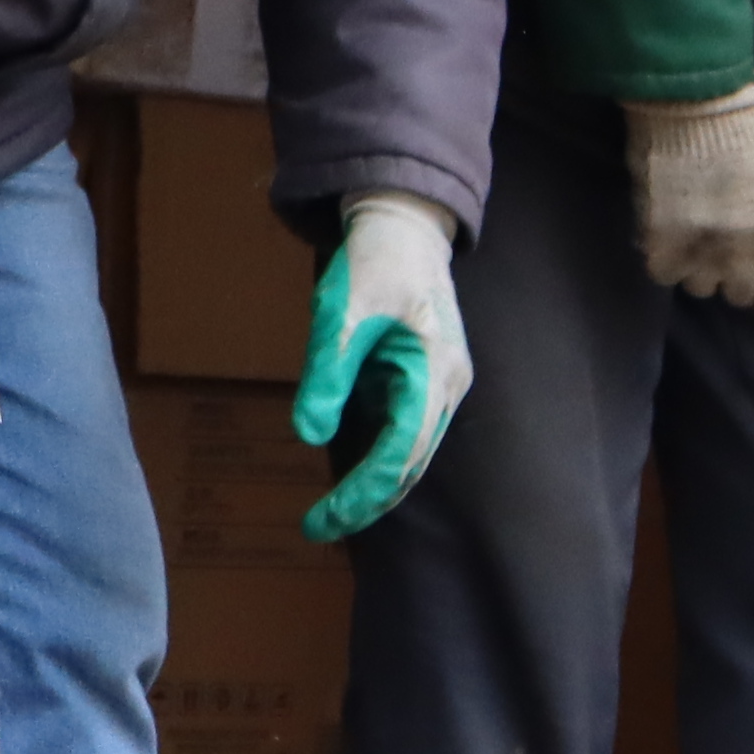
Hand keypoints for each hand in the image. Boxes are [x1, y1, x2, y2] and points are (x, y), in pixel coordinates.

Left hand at [294, 190, 476, 539]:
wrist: (403, 224)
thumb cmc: (375, 260)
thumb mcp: (343, 311)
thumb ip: (328, 372)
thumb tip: (307, 433)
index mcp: (434, 372)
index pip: (401, 452)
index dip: (362, 492)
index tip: (324, 519)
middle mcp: (446, 388)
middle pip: (411, 465)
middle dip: (366, 502)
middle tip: (316, 529)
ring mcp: (439, 387)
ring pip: (409, 456)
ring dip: (371, 487)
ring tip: (327, 516)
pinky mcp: (423, 383)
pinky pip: (402, 435)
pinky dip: (375, 462)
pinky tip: (345, 478)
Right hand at [624, 77, 753, 317]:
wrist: (695, 107)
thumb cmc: (747, 133)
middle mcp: (744, 261)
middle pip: (738, 294)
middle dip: (735, 274)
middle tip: (723, 251)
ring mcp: (701, 258)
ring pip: (699, 287)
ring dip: (698, 267)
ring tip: (692, 238)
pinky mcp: (661, 249)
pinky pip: (664, 274)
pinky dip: (665, 257)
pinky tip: (666, 234)